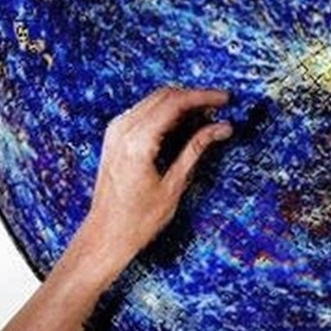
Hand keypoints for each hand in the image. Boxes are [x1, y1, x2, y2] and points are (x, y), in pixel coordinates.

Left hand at [79, 86, 232, 270]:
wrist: (105, 235)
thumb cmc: (137, 219)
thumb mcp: (174, 185)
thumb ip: (196, 149)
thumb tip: (222, 127)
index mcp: (138, 142)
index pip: (175, 102)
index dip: (203, 96)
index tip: (224, 99)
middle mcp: (122, 131)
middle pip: (164, 95)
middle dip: (194, 98)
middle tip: (218, 110)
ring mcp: (115, 132)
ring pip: (154, 100)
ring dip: (180, 103)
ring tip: (204, 119)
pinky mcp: (114, 136)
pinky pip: (143, 111)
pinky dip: (165, 112)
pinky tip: (181, 126)